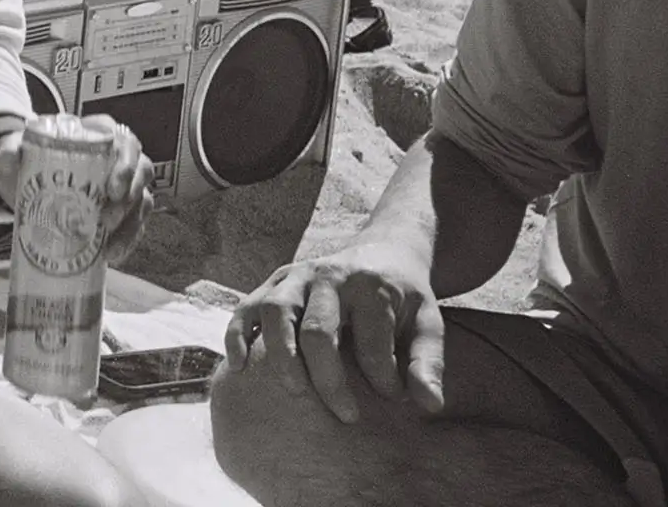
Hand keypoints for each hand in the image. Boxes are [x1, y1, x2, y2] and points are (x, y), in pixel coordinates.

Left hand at [0, 117, 152, 266]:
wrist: (22, 179)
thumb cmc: (28, 155)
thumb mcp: (16, 148)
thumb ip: (10, 149)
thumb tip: (9, 157)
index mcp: (98, 134)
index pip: (125, 142)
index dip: (127, 165)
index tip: (114, 189)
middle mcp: (117, 156)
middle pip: (142, 172)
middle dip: (130, 198)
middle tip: (107, 221)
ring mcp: (122, 183)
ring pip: (142, 200)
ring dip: (131, 225)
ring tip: (109, 247)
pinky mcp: (120, 208)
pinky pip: (135, 223)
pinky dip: (128, 240)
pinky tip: (111, 255)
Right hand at [223, 237, 446, 423]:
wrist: (384, 251)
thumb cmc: (404, 299)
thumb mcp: (428, 324)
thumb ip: (428, 363)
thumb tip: (430, 406)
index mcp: (371, 287)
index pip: (372, 342)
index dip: (384, 380)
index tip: (393, 399)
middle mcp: (329, 277)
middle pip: (318, 331)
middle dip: (329, 378)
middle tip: (346, 415)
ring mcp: (296, 276)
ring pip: (276, 313)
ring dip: (281, 356)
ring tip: (295, 391)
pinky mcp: (273, 282)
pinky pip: (246, 307)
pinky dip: (237, 335)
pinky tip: (239, 367)